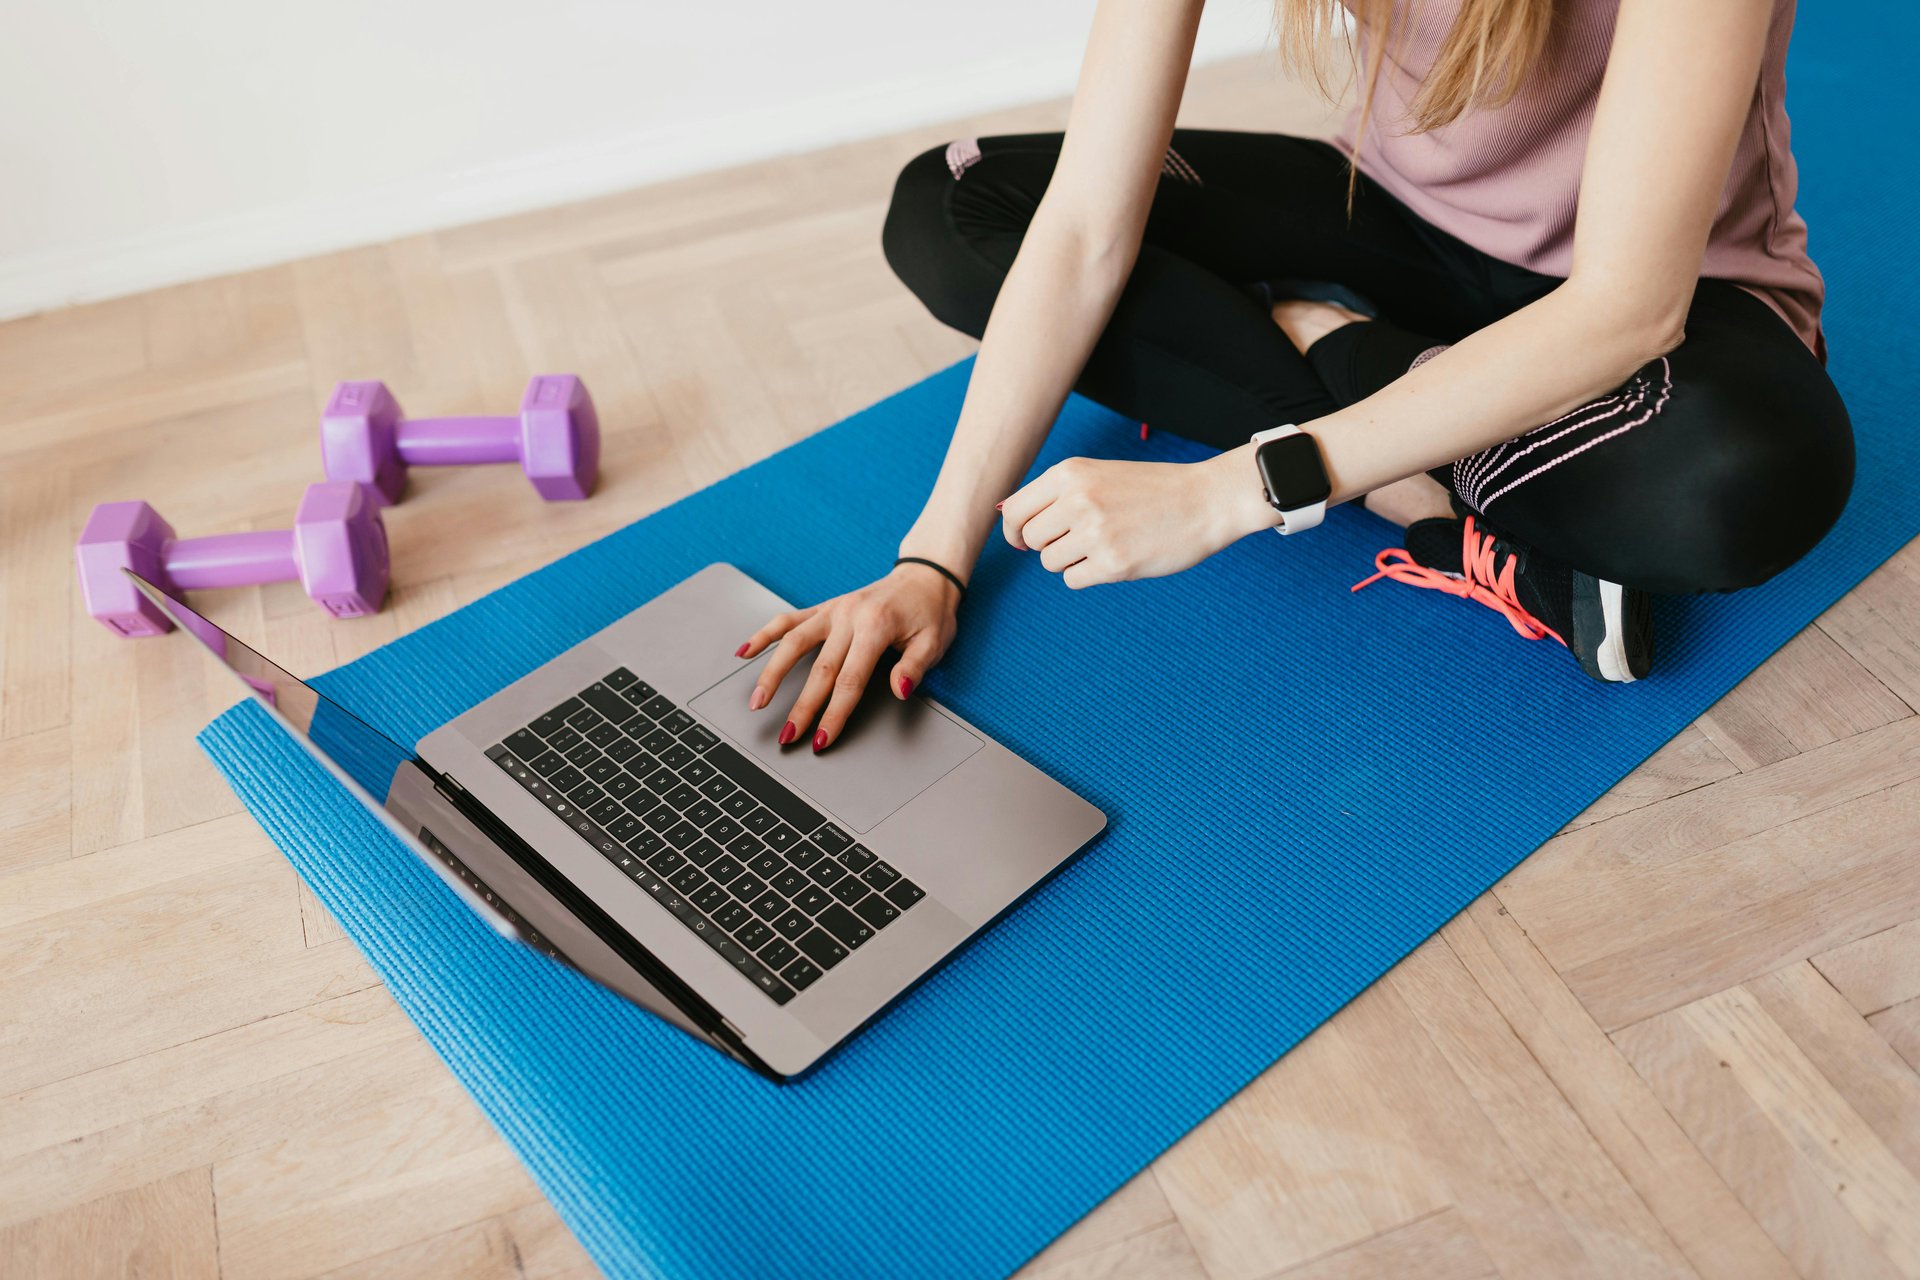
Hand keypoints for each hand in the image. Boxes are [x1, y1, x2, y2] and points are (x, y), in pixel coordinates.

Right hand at [734, 562, 961, 751]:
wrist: (924, 576)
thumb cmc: (930, 612)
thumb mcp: (935, 641)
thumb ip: (915, 667)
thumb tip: (899, 690)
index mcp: (876, 626)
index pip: (850, 680)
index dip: (834, 713)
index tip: (822, 739)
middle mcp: (849, 616)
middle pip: (819, 670)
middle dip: (801, 707)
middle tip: (787, 736)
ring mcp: (833, 610)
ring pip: (793, 643)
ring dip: (772, 674)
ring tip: (757, 702)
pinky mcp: (825, 608)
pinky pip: (789, 620)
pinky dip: (765, 635)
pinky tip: (745, 652)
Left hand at [999, 452, 1269, 587]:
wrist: (1205, 501)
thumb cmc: (1151, 489)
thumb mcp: (1098, 475)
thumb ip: (1054, 493)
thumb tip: (1004, 515)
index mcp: (1070, 473)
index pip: (1014, 510)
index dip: (1013, 531)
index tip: (1023, 541)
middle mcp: (1077, 500)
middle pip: (1032, 540)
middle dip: (1048, 545)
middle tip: (1078, 541)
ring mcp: (1095, 533)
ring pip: (1050, 563)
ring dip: (1069, 561)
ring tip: (1102, 546)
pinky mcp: (1113, 563)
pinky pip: (1073, 581)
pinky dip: (1087, 576)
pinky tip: (1113, 559)